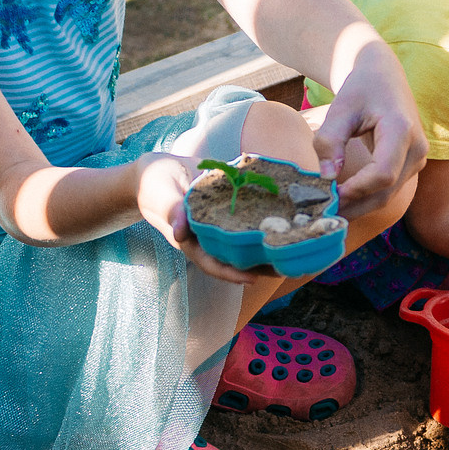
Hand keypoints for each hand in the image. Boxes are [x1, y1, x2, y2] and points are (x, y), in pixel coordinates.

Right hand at [137, 152, 286, 288]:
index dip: (232, 273)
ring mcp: (218, 225)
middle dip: (259, 266)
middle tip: (287, 269)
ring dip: (266, 248)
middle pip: (235, 258)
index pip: (213, 263)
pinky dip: (261, 221)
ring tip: (294, 251)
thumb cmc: (155, 185)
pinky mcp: (227, 210)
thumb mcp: (162, 196)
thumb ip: (172, 211)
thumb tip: (180, 233)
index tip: (253, 280)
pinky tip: (283, 219)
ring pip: (244, 242)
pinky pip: (246, 219)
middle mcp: (207, 237)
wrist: (158, 170)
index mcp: (191, 240)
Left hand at [315, 45, 423, 217]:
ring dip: (358, 206)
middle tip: (322, 214)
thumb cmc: (361, 89)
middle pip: (386, 191)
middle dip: (354, 206)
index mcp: (402, 130)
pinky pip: (389, 189)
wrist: (383, 76)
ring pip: (388, 195)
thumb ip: (330, 141)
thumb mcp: (340, 109)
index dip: (356, 189)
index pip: (383, 173)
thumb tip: (326, 177)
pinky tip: (343, 201)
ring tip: (329, 210)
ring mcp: (418, 159)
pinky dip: (365, 198)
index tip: (329, 194)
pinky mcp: (410, 165)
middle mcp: (417, 148)